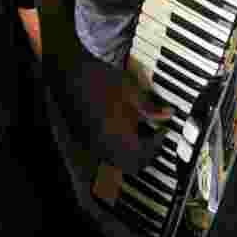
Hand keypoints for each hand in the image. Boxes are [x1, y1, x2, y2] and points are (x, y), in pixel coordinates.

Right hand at [74, 54, 173, 173]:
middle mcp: (103, 145)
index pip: (144, 154)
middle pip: (131, 165)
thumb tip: (167, 113)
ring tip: (141, 133)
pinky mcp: (83, 138)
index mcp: (116, 136)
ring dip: (132, 153)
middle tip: (155, 137)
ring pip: (118, 161)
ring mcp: (91, 143)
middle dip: (147, 154)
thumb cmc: (97, 78)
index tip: (163, 131)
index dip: (158, 144)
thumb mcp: (130, 89)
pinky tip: (122, 129)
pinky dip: (118, 148)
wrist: (69, 71)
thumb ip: (150, 106)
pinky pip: (105, 153)